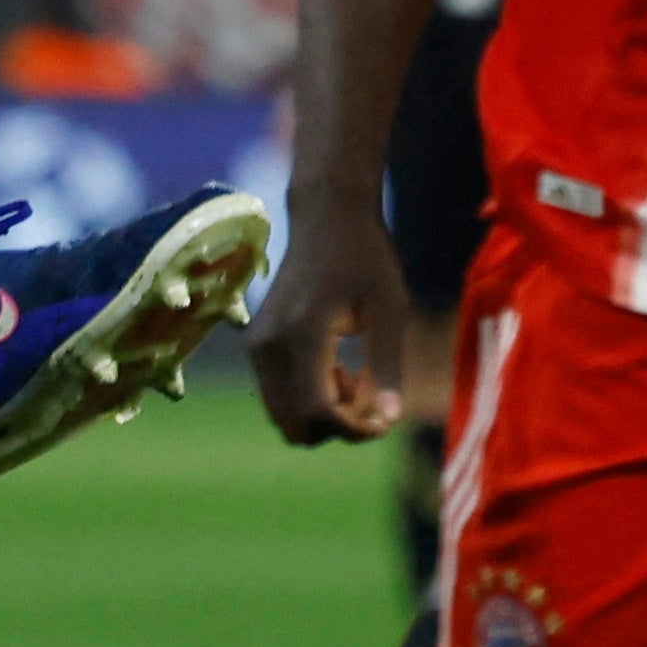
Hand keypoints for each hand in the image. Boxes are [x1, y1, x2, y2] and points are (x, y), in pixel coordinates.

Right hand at [243, 203, 404, 444]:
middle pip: (295, 426)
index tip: (385, 419)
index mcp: (303, 333)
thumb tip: (390, 420)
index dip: (353, 430)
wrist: (326, 216)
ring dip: (323, 414)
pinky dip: (309, 399)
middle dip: (337, 428)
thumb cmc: (366, 258)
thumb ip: (388, 366)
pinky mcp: (256, 344)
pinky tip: (337, 368)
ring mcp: (257, 346)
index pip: (318, 412)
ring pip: (284, 417)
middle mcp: (269, 345)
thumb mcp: (390, 310)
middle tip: (371, 397)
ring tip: (355, 376)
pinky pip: (279, 397)